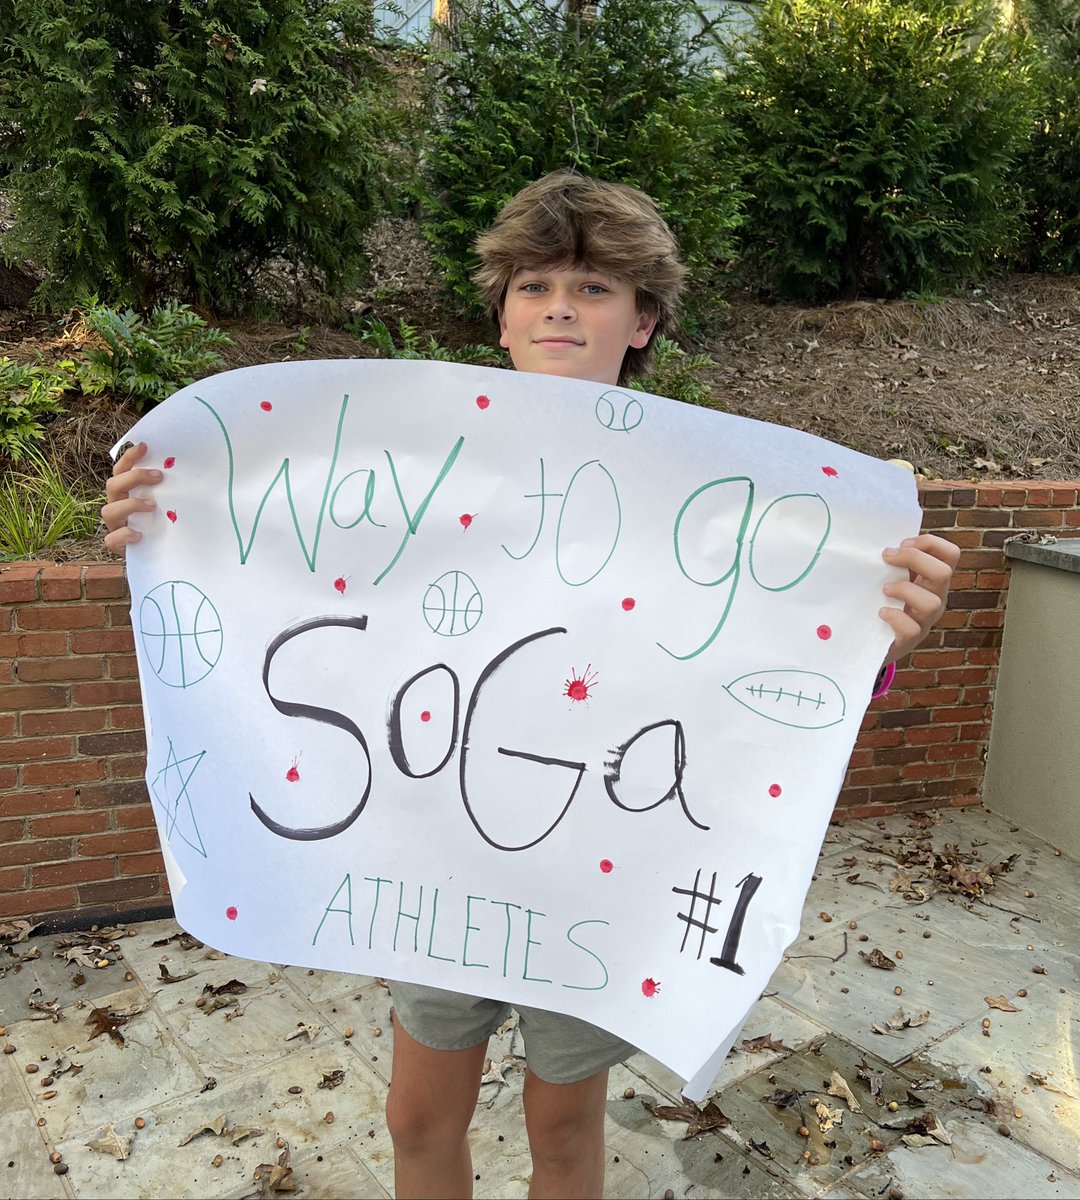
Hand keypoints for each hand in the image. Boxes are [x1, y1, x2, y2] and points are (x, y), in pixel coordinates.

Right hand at [101, 442, 162, 554]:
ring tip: (152, 505)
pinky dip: (124, 535)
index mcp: (126, 493)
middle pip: (113, 485)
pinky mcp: (116, 545)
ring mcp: (115, 525)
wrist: (157, 554)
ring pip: (108, 510)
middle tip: (159, 476)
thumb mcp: (165, 504)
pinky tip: (140, 535)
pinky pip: (111, 539)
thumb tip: (193, 473)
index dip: (129, 457)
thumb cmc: (162, 524)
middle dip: (134, 477)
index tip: (144, 446)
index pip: (121, 470)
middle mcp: (117, 505)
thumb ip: (168, 490)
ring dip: (131, 505)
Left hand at [879, 533, 960, 663]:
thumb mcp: (893, 576)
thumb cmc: (883, 600)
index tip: (902, 544)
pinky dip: (895, 617)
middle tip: (887, 558)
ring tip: (885, 589)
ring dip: (905, 590)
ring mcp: (925, 620)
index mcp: (933, 579)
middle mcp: (935, 598)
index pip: (951, 554)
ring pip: (931, 603)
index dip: (930, 543)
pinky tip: (881, 612)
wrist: (872, 640)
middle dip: (914, 559)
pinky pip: (911, 629)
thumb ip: (893, 560)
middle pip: (943, 572)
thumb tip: (875, 537)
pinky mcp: (909, 640)